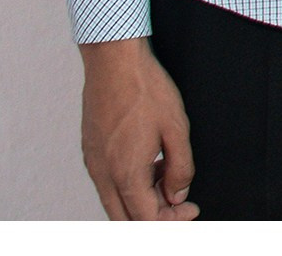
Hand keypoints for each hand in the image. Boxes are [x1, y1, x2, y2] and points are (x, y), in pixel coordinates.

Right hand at [78, 37, 198, 219]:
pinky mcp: (90, 151)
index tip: (191, 207)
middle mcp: (103, 174)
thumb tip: (178, 194)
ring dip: (142, 199)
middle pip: (125, 219)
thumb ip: (180, 167)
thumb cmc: (145, 90)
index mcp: (125, 173)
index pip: (146, 219)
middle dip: (154, 217)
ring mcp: (93, 163)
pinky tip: (150, 162)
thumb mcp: (177, 128)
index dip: (172, 220)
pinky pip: (108, 182)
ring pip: (115, 201)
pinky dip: (129, 184)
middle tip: (179, 201)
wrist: (114, 61)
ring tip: (167, 172)